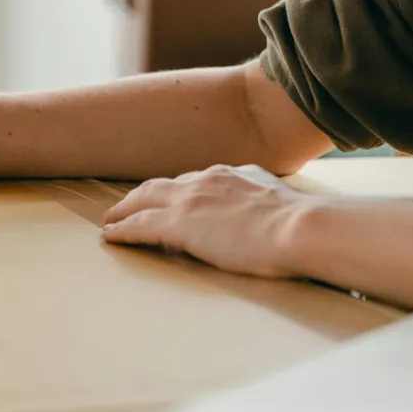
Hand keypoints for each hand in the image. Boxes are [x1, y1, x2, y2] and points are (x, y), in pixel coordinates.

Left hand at [101, 164, 315, 276]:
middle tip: (127, 207)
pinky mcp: (178, 224)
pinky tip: (110, 237)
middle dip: (142, 195)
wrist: (300, 228)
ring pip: (144, 200)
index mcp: (233, 174)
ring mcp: (190, 200)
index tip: (171, 199)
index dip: (178, 192)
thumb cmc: (302, 226)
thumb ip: (266, 204)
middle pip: (163, 185)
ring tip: (111, 221)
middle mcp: (207, 180)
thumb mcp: (281, 204)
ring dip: (125, 210)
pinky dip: (122, 230)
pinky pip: (139, 226)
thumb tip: (268, 216)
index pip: (196, 181)